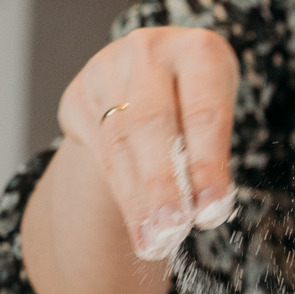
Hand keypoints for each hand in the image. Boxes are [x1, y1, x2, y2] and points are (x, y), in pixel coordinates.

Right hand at [57, 26, 240, 258]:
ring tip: (155, 242)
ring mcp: (107, 70)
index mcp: (199, 51)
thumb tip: (208, 209)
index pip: (203, 113)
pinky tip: (139, 229)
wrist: (148, 74)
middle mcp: (149, 52)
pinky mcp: (78, 95)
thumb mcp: (216, 112)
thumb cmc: (197, 98)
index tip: (212, 211)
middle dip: (164, 184)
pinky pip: (100, 153)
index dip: (207, 165)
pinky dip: (123, 197)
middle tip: (174, 229)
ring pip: (120, 145)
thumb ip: (211, 152)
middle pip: (152, 126)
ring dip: (139, 201)